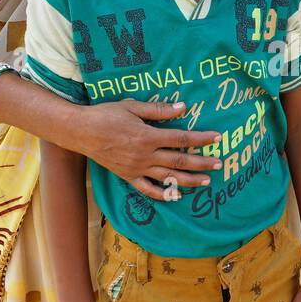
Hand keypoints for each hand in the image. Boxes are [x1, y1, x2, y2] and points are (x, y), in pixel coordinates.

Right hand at [73, 99, 222, 200]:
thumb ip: (159, 109)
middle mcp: (145, 155)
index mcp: (147, 136)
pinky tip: (177, 195)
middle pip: (180, 160)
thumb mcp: (132, 106)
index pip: (182, 138)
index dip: (202, 138)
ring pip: (168, 177)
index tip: (218, 138)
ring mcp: (136, 169)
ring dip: (189, 180)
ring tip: (207, 181)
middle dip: (202, 163)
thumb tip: (183, 107)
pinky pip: (148, 189)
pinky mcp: (128, 176)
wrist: (81, 132)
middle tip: (219, 164)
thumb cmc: (106, 115)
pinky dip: (164, 194)